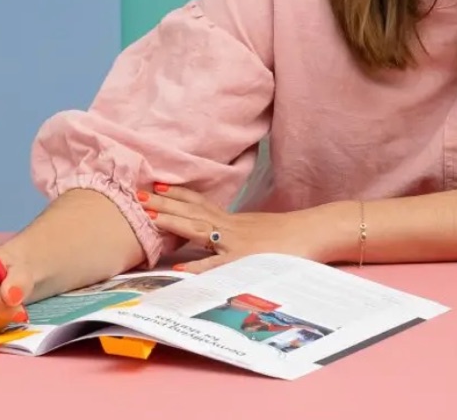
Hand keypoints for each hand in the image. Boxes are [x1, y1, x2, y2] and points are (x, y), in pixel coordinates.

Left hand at [137, 184, 350, 272]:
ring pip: (198, 229)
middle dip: (165, 203)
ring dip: (172, 221)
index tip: (158, 187)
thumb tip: (228, 241)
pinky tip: (178, 269)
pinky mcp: (244, 260)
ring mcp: (236, 242)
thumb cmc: (296, 234)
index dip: (178, 196)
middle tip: (138, 193)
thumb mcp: (264, 231)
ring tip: (148, 215)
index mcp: (235, 221)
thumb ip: (244, 235)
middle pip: (193, 211)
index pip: (202, 204)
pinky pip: (216, 265)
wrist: (318, 231)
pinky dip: (196, 267)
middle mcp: (231, 228)